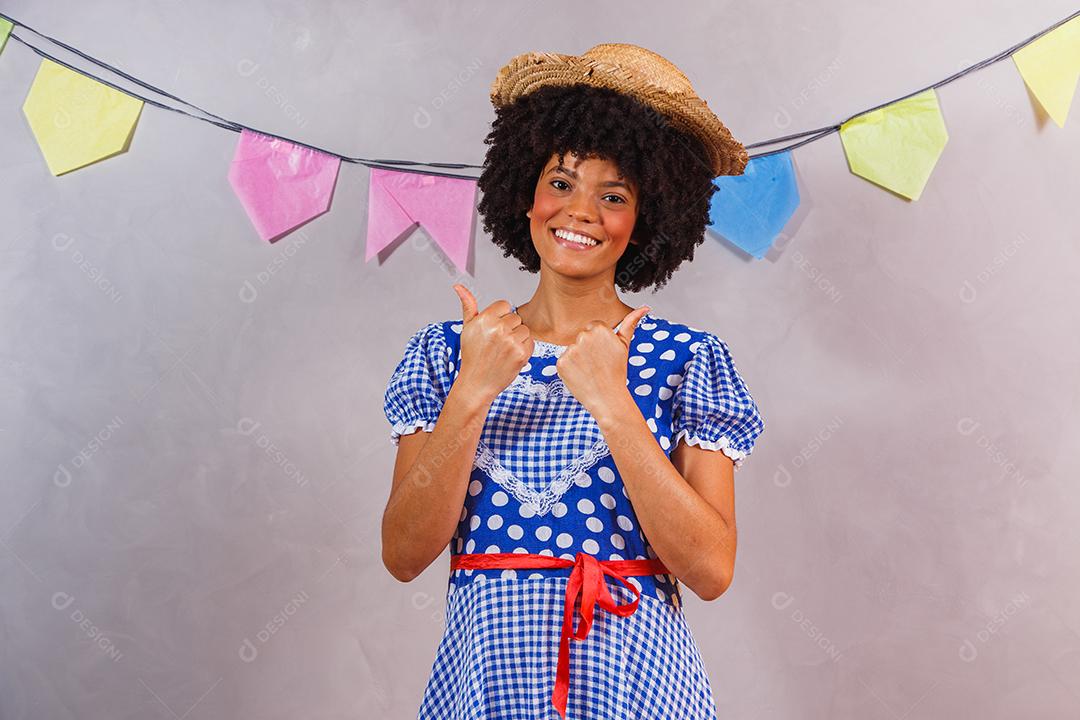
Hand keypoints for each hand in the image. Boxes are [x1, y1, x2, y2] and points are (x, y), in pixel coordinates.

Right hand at [451, 284, 533, 402]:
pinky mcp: (522, 354)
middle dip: (509, 328)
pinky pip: (530, 342)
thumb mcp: (467, 328)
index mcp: (485, 319)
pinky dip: (523, 348)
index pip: (505, 305)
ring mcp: (511, 342)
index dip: (500, 317)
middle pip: (516, 317)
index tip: (493, 329)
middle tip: (497, 343)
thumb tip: (458, 286)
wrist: (477, 382)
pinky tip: (510, 356)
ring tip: (504, 349)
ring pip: (524, 329)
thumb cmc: (472, 355)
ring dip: (517, 338)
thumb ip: (468, 305)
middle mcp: (498, 329)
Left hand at [555, 305, 650, 418]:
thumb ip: (631, 323)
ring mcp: (571, 349)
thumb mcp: (624, 345)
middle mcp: (583, 336)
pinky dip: (569, 369)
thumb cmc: (617, 372)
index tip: (603, 354)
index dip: (598, 343)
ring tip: (589, 371)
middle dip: (587, 349)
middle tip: (597, 364)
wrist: (608, 397)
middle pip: (581, 338)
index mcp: (598, 328)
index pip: (592, 328)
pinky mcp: (561, 363)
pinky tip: (580, 376)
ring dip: (578, 359)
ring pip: (571, 349)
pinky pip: (563, 361)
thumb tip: (645, 307)